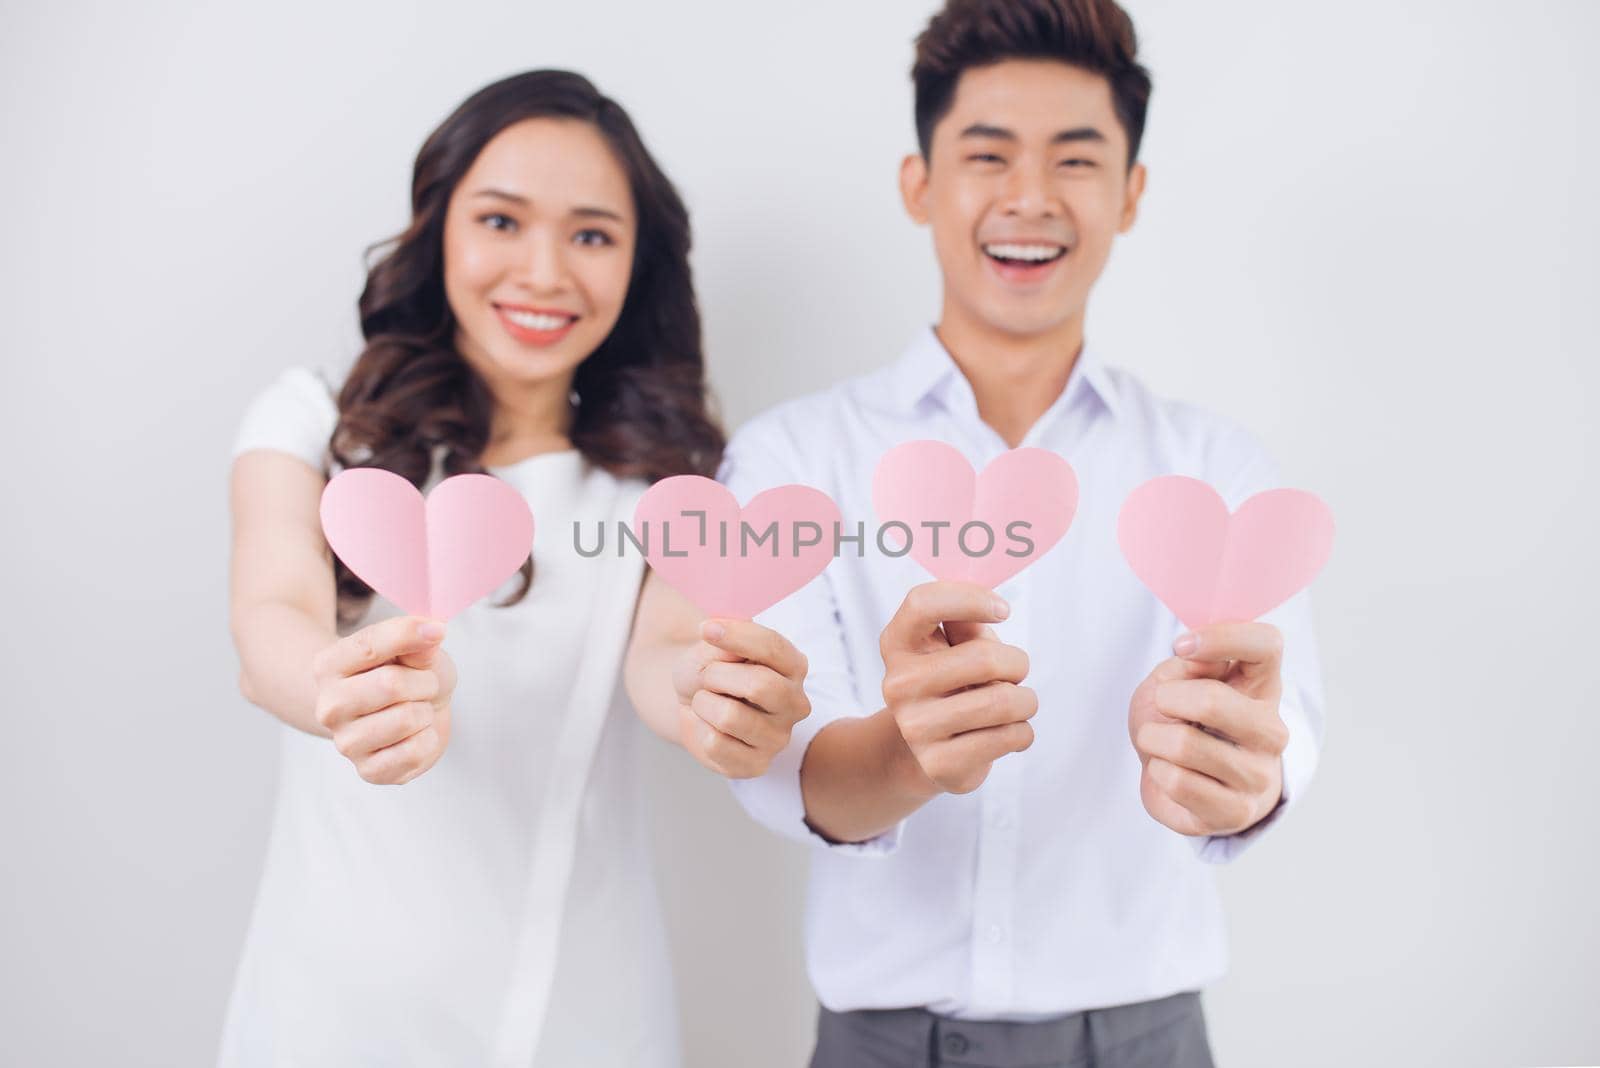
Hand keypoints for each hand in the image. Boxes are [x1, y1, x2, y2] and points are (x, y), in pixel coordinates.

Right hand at [310, 615, 456, 784]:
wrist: (413, 710)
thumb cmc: (411, 674)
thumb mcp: (415, 646)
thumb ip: (417, 640)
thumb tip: (431, 632)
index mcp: (328, 666)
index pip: (369, 645)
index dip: (409, 634)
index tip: (438, 630)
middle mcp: (328, 706)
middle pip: (390, 684)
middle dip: (423, 681)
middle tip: (424, 684)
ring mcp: (346, 743)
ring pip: (407, 719)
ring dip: (426, 711)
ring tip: (417, 709)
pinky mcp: (368, 771)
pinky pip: (415, 752)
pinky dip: (428, 740)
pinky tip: (415, 735)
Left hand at [672, 619, 810, 777]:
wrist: (691, 700)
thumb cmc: (710, 668)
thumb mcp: (713, 646)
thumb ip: (724, 642)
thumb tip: (723, 636)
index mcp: (794, 666)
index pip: (773, 647)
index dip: (737, 635)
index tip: (705, 629)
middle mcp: (796, 703)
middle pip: (761, 685)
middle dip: (718, 676)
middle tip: (706, 676)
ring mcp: (779, 737)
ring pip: (731, 716)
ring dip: (705, 703)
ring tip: (706, 701)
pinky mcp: (756, 764)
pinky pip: (716, 745)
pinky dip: (700, 730)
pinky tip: (708, 726)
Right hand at [880, 581, 1035, 794]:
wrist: (931, 750)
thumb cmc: (952, 684)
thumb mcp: (954, 646)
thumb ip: (966, 622)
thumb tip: (989, 606)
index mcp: (898, 645)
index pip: (923, 603)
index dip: (970, 598)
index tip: (1003, 610)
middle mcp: (898, 684)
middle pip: (983, 658)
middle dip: (1017, 663)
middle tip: (1016, 673)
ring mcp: (915, 727)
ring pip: (1002, 702)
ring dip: (1025, 701)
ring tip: (1017, 705)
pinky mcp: (939, 763)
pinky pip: (1009, 737)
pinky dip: (1023, 732)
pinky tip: (1009, 733)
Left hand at [1129, 622, 1288, 835]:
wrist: (1177, 783)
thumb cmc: (1181, 722)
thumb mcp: (1175, 681)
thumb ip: (1188, 666)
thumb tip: (1201, 660)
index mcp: (1261, 687)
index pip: (1265, 644)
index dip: (1222, 637)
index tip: (1181, 645)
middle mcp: (1271, 731)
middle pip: (1213, 700)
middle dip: (1167, 699)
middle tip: (1162, 704)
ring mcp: (1259, 775)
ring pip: (1185, 745)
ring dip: (1153, 738)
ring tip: (1158, 741)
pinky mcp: (1236, 812)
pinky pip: (1178, 782)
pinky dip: (1157, 771)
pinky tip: (1166, 771)